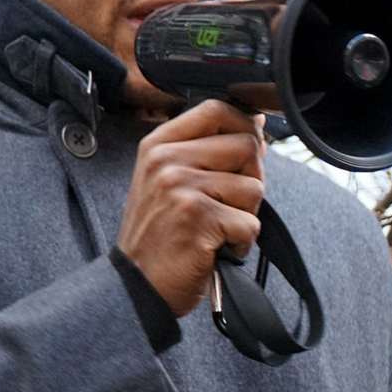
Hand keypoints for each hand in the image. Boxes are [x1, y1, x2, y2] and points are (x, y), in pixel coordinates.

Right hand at [116, 99, 266, 316]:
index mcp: (158, 145)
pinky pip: (251, 223)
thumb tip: (254, 123)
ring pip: (254, 187)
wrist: (137, 283)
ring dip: (245, 214)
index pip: (217, 109)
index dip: (245, 127)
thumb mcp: (165, 179)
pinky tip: (215, 247)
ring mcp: (180, 188)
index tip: (243, 154)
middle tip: (224, 204)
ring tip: (215, 228)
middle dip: (250, 179)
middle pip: (246, 146)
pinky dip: (241, 242)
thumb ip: (203, 149)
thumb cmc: (158, 234)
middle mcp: (166, 161)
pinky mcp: (198, 218)